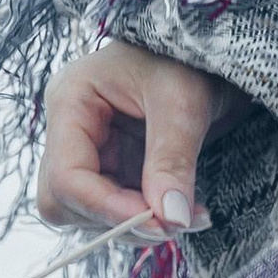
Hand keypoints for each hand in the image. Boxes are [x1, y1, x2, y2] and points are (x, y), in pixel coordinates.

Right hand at [37, 41, 225, 233]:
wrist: (213, 53)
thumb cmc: (191, 57)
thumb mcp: (183, 102)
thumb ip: (172, 160)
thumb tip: (170, 219)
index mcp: (71, 101)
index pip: (66, 176)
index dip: (106, 208)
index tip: (159, 224)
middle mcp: (70, 130)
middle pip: (64, 201)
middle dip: (115, 220)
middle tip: (172, 223)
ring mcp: (91, 152)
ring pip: (88, 213)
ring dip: (135, 224)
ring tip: (187, 216)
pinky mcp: (116, 167)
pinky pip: (117, 209)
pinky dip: (148, 218)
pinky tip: (183, 212)